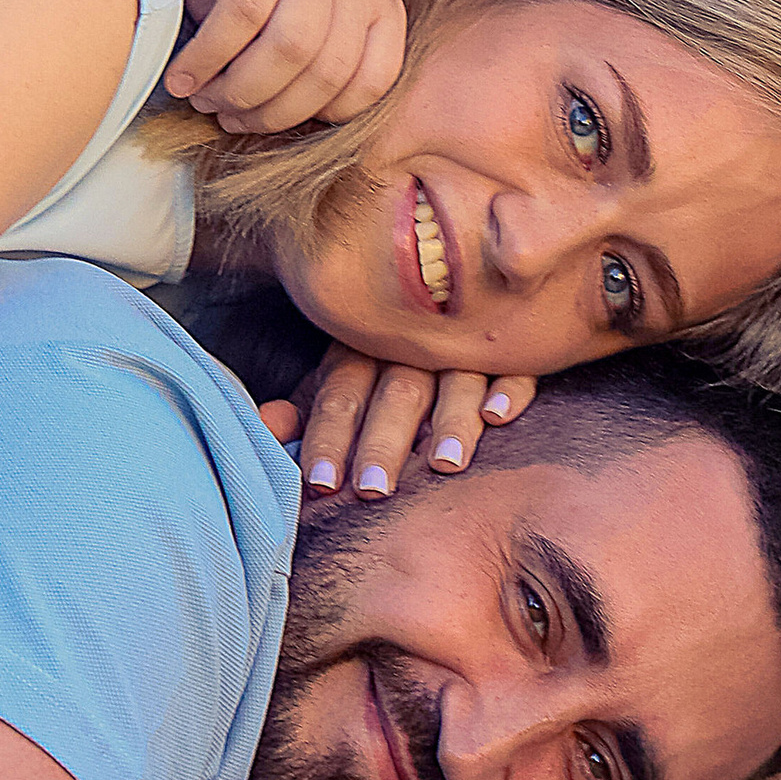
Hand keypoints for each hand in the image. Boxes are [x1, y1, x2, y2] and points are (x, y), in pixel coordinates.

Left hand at [168, 0, 405, 134]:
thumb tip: (196, 61)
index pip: (244, 7)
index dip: (207, 57)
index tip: (179, 83)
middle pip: (292, 46)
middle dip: (242, 92)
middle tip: (210, 105)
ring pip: (332, 70)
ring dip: (281, 112)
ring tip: (241, 115)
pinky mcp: (390, 11)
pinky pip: (376, 77)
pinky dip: (336, 109)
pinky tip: (296, 110)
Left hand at [286, 345, 534, 496]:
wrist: (444, 290)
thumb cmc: (381, 365)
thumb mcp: (338, 383)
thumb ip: (307, 410)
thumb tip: (268, 425)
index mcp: (359, 349)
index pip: (339, 394)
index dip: (328, 438)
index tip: (321, 484)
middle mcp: (409, 345)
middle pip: (395, 392)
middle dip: (383, 442)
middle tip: (374, 489)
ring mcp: (462, 345)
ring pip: (455, 380)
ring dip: (449, 421)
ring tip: (442, 464)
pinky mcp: (510, 349)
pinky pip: (513, 366)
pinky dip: (506, 389)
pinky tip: (497, 417)